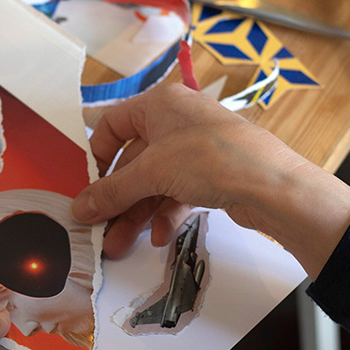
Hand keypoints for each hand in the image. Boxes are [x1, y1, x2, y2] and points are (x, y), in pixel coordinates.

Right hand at [72, 82, 349, 278]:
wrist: (270, 184)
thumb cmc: (208, 158)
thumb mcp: (152, 173)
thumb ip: (112, 191)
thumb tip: (78, 209)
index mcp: (158, 104)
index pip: (112, 124)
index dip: (97, 156)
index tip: (87, 187)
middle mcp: (176, 121)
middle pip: (133, 161)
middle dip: (117, 199)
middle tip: (99, 229)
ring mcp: (195, 149)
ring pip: (154, 182)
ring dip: (136, 214)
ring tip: (120, 245)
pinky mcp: (211, 174)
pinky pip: (177, 193)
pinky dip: (165, 214)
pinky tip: (159, 237)